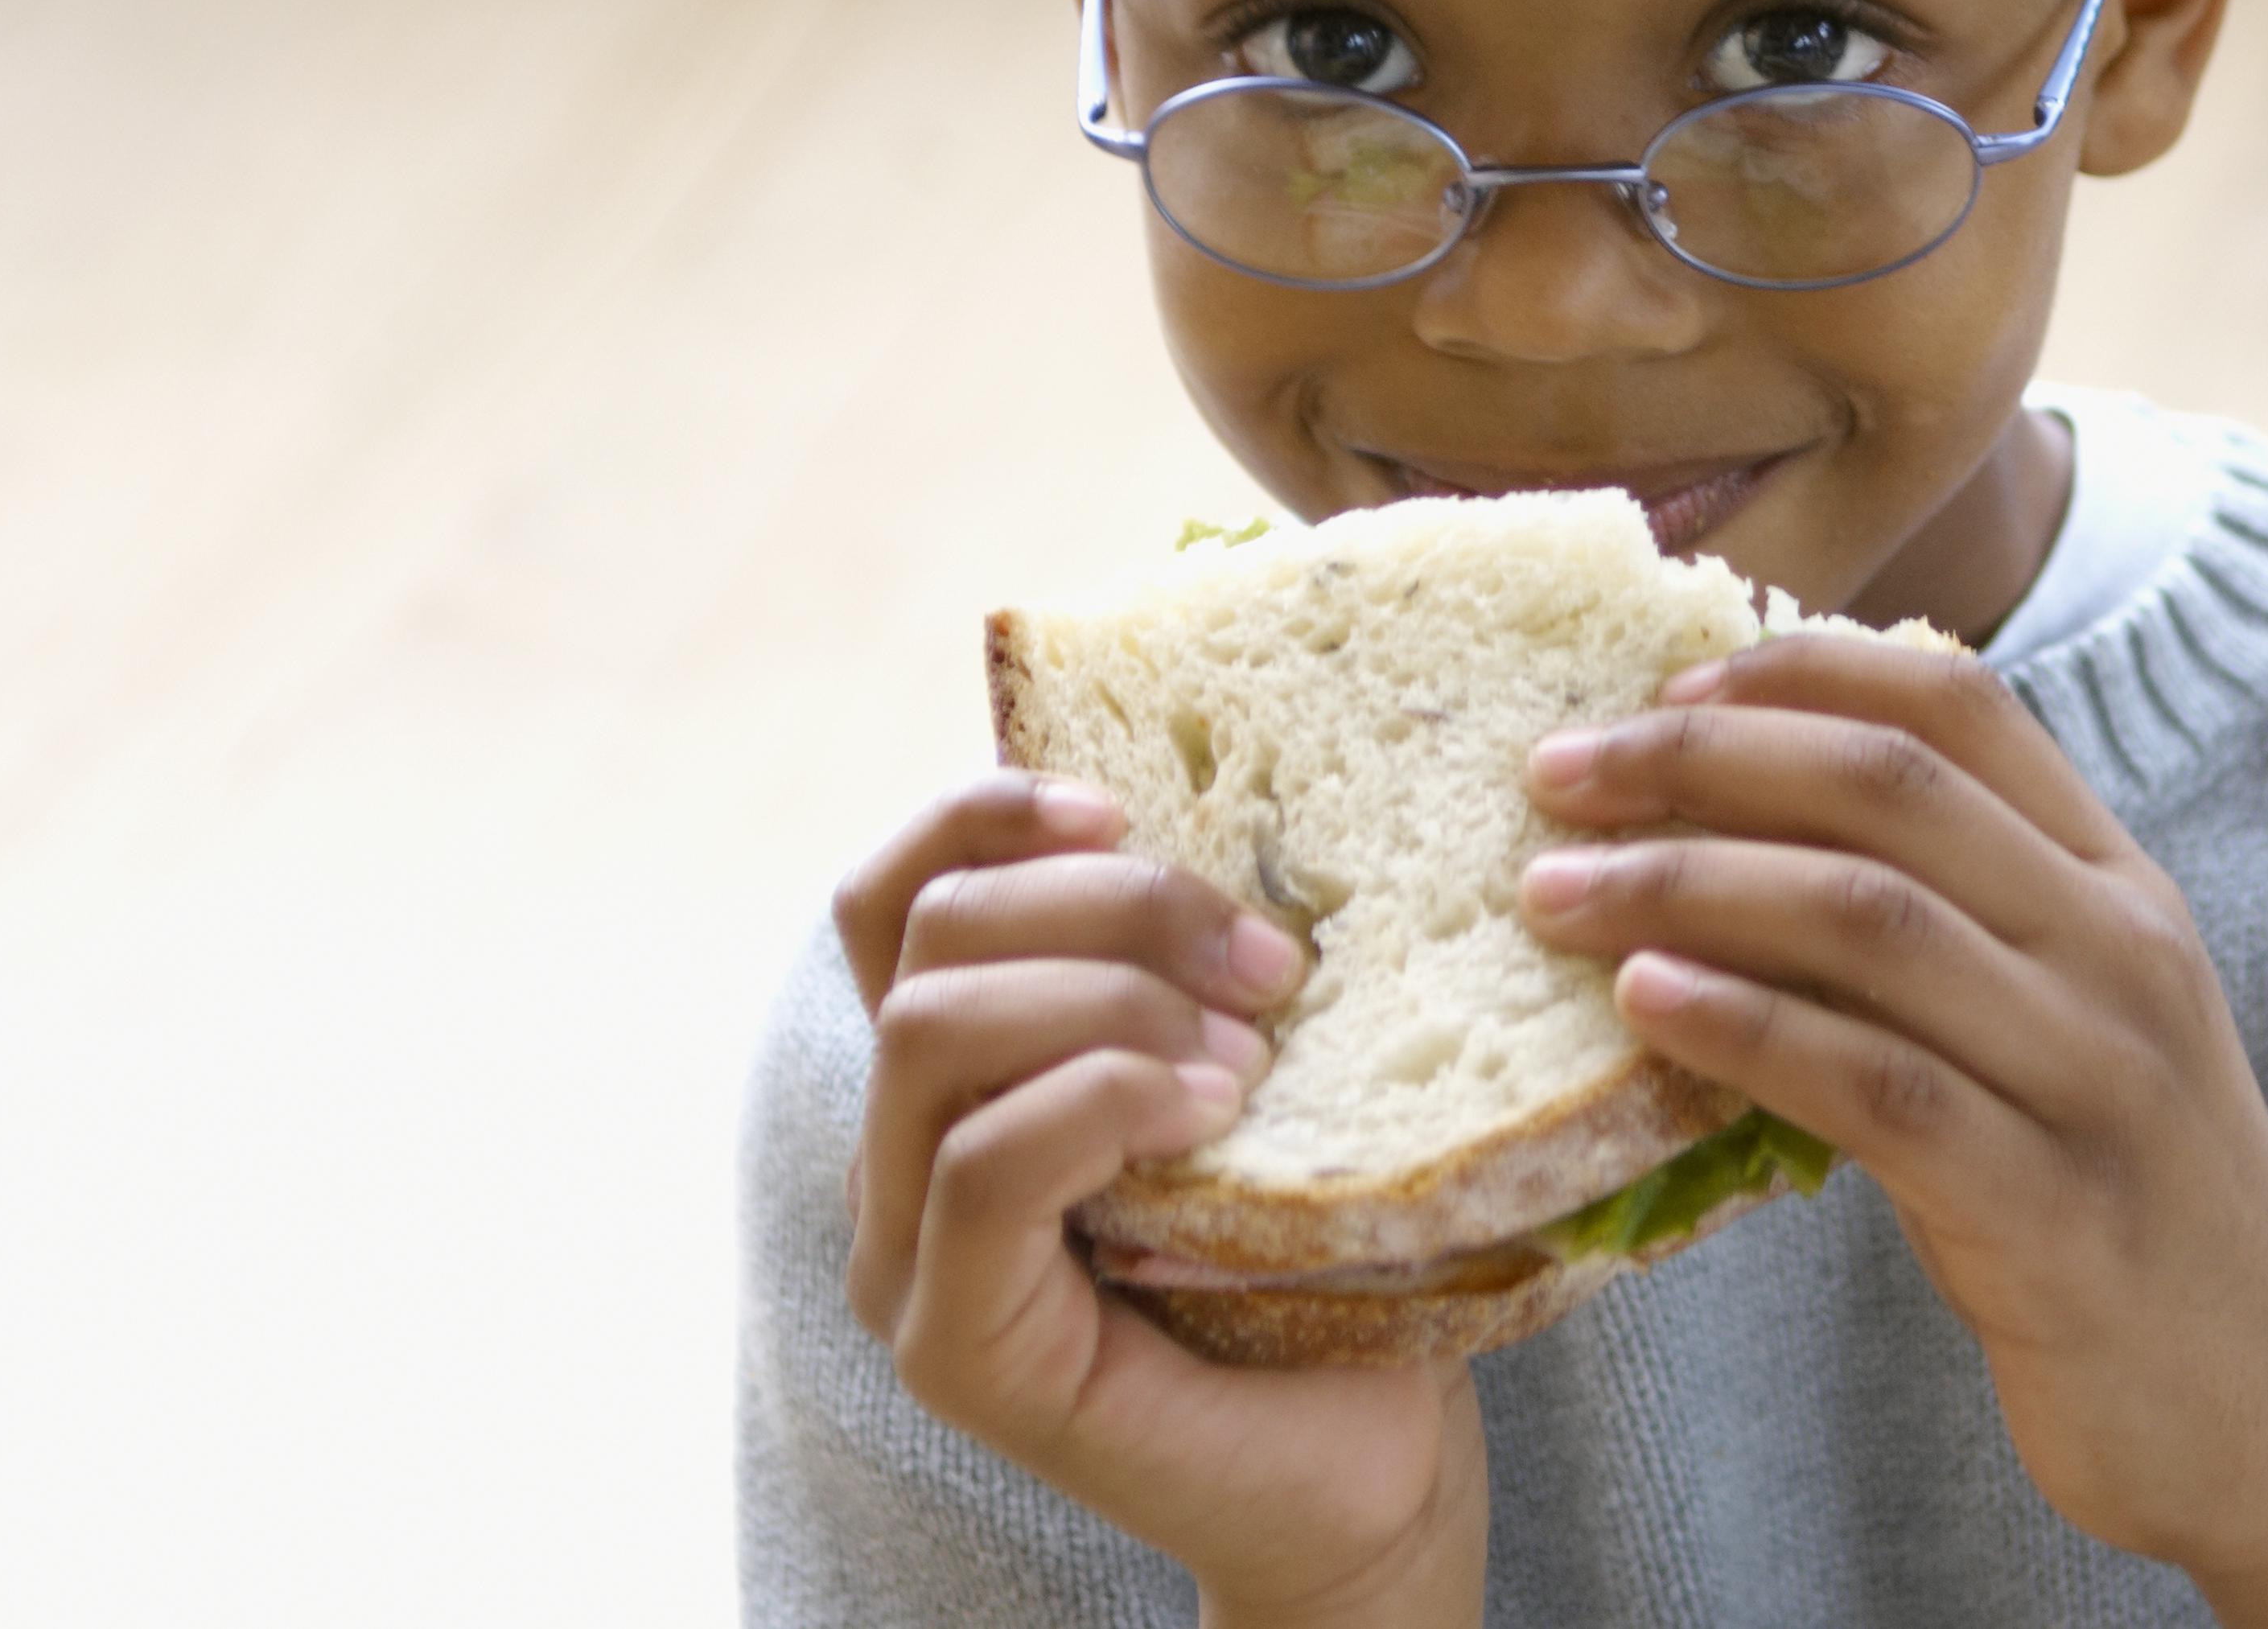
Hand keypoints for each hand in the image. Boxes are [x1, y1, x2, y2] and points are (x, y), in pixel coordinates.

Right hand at [838, 772, 1488, 1628]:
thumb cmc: (1329, 1257)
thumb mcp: (1253, 1068)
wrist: (1375, 1470)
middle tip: (1269, 960)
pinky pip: (983, 1165)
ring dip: (1111, 999)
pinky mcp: (956, 1348)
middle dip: (1107, 908)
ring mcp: (907, 1264)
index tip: (1126, 805)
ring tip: (1251, 1051)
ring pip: (933, 1032)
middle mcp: (895, 1166)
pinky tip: (1215, 1115)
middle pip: (930, 942)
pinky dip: (1106, 1100)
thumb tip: (1223, 798)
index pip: (892, 901)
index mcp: (952, 1083)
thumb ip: (1191, 966)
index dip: (985, 814)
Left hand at [1517, 640, 2267, 1628]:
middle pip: (1888, 790)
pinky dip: (1746, 1029)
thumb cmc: (2116, 1204)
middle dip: (1699, 760)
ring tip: (1553, 888)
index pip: (1958, 707)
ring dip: (1685, 885)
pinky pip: (1876, 1090)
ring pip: (1868, 919)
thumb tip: (1723, 846)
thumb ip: (1945, 931)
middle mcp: (2120, 953)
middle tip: (1553, 773)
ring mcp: (2097, 1078)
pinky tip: (1640, 1005)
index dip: (1802, 670)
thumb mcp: (2061, 1030)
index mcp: (2118, 886)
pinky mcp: (2056, 1212)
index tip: (1663, 682)